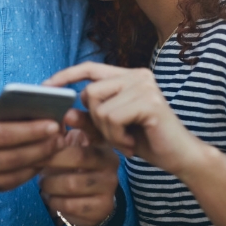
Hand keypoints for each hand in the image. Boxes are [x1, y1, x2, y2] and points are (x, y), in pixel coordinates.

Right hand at [0, 74, 63, 206]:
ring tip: (50, 153)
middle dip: (40, 149)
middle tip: (60, 139)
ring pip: (8, 180)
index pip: (2, 135)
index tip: (52, 124)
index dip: (31, 130)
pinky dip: (14, 179)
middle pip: (11, 159)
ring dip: (33, 167)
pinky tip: (27, 167)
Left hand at [39, 109, 120, 225]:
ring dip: (49, 184)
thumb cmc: (73, 169)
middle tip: (35, 160)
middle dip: (51, 158)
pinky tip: (52, 197)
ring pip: (70, 183)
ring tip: (43, 182)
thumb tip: (48, 110)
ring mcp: (109, 185)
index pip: (94, 128)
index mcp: (102, 143)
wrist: (90, 203)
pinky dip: (54, 201)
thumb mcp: (71, 146)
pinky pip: (70, 204)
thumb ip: (61, 131)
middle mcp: (111, 162)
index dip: (82, 121)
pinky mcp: (102, 207)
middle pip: (78, 156)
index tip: (67, 116)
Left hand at [44, 62, 204, 175]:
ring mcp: (144, 86)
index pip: (90, 68)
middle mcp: (137, 75)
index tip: (46, 87)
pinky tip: (131, 144)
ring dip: (107, 132)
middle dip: (94, 121)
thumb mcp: (110, 131)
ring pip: (99, 108)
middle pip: (89, 92)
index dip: (66, 76)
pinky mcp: (148, 101)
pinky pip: (112, 118)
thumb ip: (88, 120)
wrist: (179, 157)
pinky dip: (117, 137)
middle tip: (115, 137)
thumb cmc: (145, 140)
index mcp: (128, 76)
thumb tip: (65, 112)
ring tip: (125, 141)